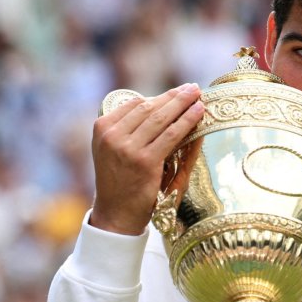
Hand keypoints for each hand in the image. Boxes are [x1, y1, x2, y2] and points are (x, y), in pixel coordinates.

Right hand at [90, 84, 204, 234]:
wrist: (116, 214)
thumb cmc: (119, 182)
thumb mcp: (114, 150)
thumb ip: (130, 129)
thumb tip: (161, 106)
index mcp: (102, 128)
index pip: (135, 104)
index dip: (159, 97)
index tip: (176, 93)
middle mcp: (112, 135)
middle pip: (149, 107)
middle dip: (174, 96)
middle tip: (192, 88)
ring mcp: (127, 148)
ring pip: (161, 118)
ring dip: (183, 104)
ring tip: (198, 95)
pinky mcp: (145, 161)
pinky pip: (171, 135)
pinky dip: (187, 121)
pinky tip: (199, 112)